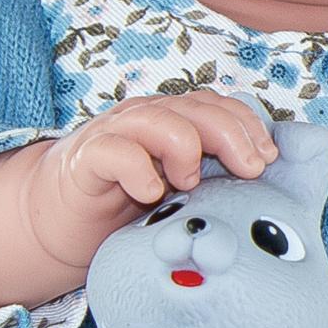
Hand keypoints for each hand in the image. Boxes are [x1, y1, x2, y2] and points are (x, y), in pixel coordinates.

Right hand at [25, 91, 280, 267]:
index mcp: (174, 120)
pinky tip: (151, 193)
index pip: (218, 106)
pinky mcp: (86, 159)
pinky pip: (115, 151)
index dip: (248, 125)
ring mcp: (115, 134)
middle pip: (196, 108)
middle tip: (249, 170)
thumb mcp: (179, 191)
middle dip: (231, 135)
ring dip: (185, 148)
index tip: (268, 159)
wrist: (59, 222)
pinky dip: (138, 170)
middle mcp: (147, 118)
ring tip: (189, 183)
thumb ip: (213, 177)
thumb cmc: (126, 206)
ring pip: (159, 119)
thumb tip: (265, 180)